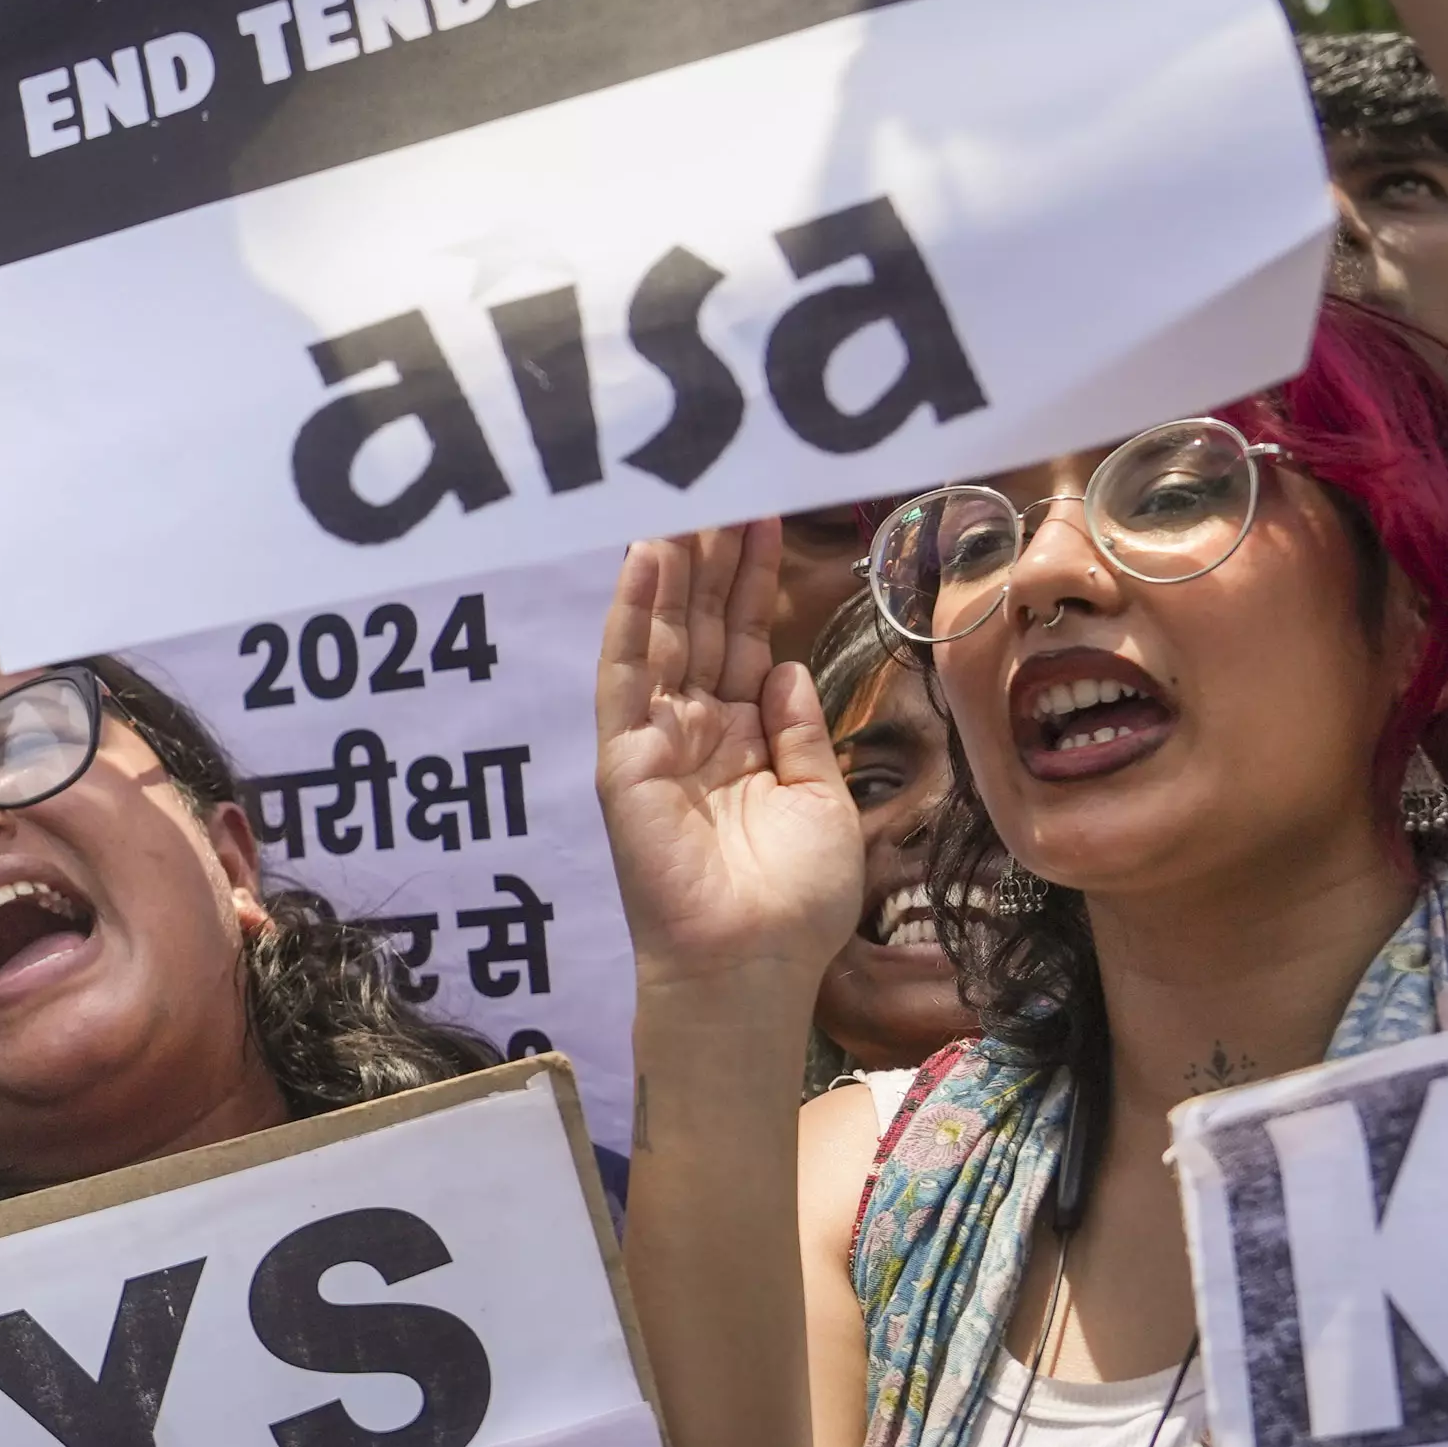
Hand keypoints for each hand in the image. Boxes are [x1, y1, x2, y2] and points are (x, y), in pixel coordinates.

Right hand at [596, 525, 860, 997]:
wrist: (752, 965)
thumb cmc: (792, 902)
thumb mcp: (822, 802)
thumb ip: (800, 733)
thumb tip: (785, 669)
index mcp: (743, 740)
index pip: (743, 642)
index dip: (753, 582)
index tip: (765, 515)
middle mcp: (696, 731)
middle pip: (701, 625)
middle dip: (714, 557)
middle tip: (725, 481)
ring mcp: (656, 741)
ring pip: (663, 634)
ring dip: (676, 566)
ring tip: (689, 498)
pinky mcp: (625, 758)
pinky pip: (626, 674)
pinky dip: (633, 614)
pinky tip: (648, 557)